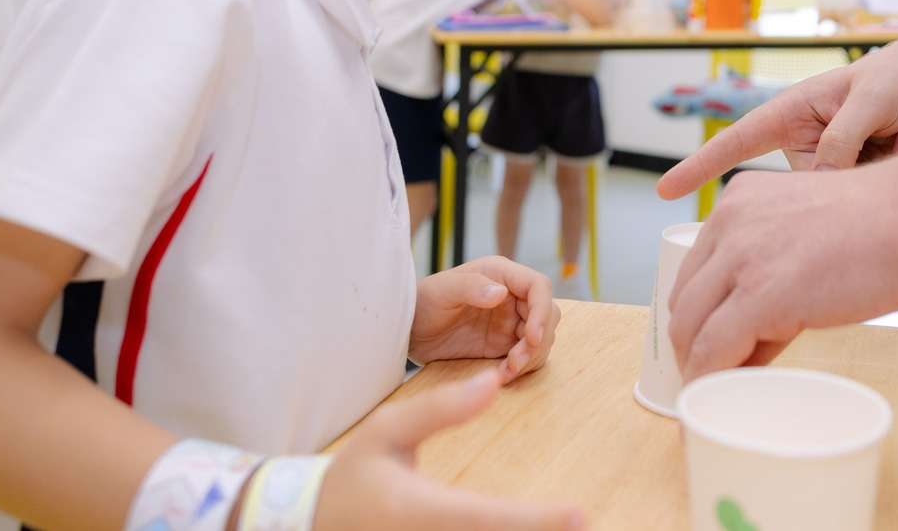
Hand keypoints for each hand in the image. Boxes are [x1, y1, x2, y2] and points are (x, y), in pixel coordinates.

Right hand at [316, 369, 582, 529]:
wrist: (313, 521)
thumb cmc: (354, 473)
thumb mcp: (387, 430)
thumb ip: (441, 408)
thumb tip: (493, 381)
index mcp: (418, 510)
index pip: (486, 519)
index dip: (535, 522)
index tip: (578, 516)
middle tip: (584, 525)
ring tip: (566, 528)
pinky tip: (531, 530)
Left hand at [408, 258, 558, 381]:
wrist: (407, 330)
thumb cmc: (422, 301)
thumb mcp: (443, 291)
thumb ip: (471, 287)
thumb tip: (502, 293)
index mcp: (502, 275)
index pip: (539, 287)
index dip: (542, 310)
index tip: (532, 337)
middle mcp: (512, 297)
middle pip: (547, 315)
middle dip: (538, 339)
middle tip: (515, 361)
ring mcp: (510, 322)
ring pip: (541, 338)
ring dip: (531, 356)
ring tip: (506, 371)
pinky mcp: (503, 345)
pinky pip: (525, 356)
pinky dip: (521, 368)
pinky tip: (501, 376)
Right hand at [655, 37, 897, 199]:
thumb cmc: (896, 79)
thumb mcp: (868, 104)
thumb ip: (840, 143)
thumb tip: (819, 186)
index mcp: (790, 111)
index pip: (736, 142)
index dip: (698, 167)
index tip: (664, 191)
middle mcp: (800, 139)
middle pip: (799, 186)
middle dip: (850, 167)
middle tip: (887, 132)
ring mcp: (824, 160)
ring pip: (832, 195)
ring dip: (875, 166)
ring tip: (897, 133)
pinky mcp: (847, 176)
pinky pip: (856, 195)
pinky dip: (887, 169)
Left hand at [667, 163, 897, 377]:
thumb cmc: (884, 227)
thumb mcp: (808, 232)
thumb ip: (774, 270)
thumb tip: (750, 341)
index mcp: (739, 202)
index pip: (697, 271)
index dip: (701, 316)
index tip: (711, 348)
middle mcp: (729, 222)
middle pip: (686, 300)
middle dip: (694, 345)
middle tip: (713, 377)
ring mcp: (742, 257)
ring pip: (690, 328)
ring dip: (699, 367)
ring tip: (717, 394)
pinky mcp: (760, 295)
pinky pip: (715, 351)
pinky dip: (711, 380)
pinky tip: (723, 396)